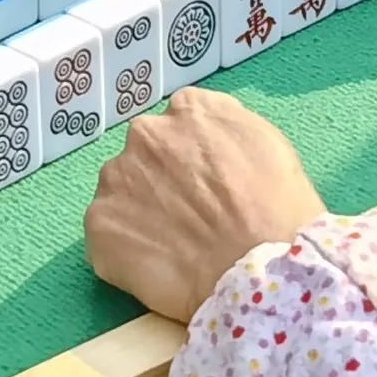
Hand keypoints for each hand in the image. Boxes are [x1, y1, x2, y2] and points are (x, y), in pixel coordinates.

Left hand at [84, 92, 329, 319]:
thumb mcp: (266, 141)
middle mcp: (145, 133)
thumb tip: (202, 130)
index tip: (207, 185)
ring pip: (123, 192)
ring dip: (140, 212)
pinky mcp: (100, 224)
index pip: (180, 124)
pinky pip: (109, 235)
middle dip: (161, 182)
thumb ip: (224, 124)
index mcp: (189, 109)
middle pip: (146, 156)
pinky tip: (159, 266)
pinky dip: (128, 250)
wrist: (259, 267)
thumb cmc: (277, 209)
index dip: (193, 157)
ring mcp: (116, 178)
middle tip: (190, 218)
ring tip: (174, 246)